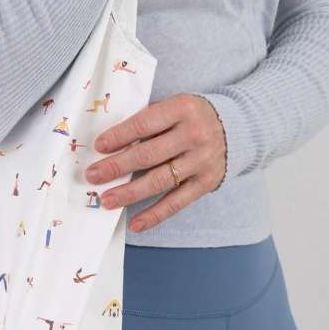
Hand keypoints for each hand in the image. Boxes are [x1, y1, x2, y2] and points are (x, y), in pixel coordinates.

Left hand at [83, 93, 227, 234]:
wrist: (236, 127)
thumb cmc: (192, 117)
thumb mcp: (174, 106)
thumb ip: (149, 120)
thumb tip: (110, 144)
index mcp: (182, 109)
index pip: (144, 123)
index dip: (119, 136)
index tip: (98, 147)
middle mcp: (194, 135)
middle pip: (148, 154)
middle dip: (117, 166)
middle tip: (93, 176)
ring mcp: (201, 161)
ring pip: (160, 181)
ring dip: (130, 193)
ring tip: (107, 200)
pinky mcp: (206, 183)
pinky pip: (176, 202)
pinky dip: (155, 214)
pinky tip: (135, 223)